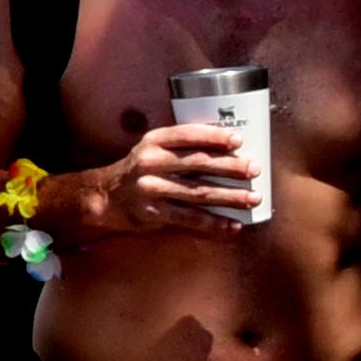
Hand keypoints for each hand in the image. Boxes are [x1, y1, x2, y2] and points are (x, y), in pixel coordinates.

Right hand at [101, 124, 259, 235]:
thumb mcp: (153, 148)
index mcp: (154, 141)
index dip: (214, 137)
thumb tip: (229, 147)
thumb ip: (181, 146)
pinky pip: (189, 218)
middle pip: (198, 163)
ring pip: (199, 192)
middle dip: (231, 167)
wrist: (106, 196)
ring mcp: (151, 188)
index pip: (188, 135)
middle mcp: (151, 162)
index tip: (238, 140)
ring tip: (253, 198)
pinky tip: (232, 225)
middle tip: (254, 170)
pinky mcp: (153, 212)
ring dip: (230, 196)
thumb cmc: (140, 169)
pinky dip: (213, 223)